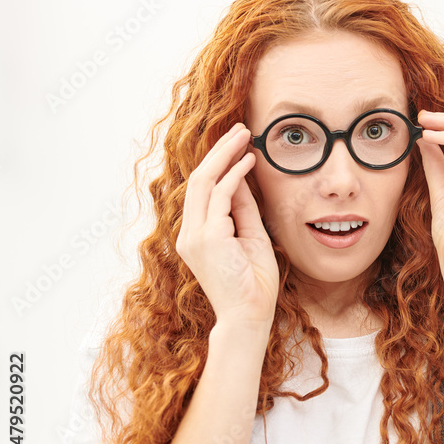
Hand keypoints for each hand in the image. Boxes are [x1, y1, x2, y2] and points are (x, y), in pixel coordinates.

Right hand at [175, 123, 278, 325]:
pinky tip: (248, 161)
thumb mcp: (251, 237)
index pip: (203, 190)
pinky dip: (235, 176)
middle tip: (239, 129)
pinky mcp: (207, 239)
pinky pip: (219, 197)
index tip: (238, 144)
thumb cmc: (253, 283)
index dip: (219, 163)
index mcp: (196, 235)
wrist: (250, 315)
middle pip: (199, 179)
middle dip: (220, 151)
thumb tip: (244, 179)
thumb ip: (243, 210)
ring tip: (244, 135)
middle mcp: (190, 233)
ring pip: (204, 182)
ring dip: (225, 155)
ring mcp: (195, 236)